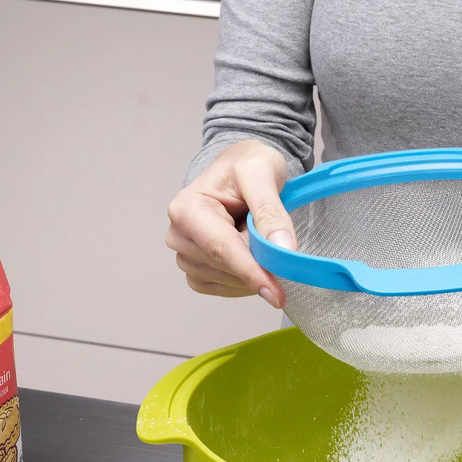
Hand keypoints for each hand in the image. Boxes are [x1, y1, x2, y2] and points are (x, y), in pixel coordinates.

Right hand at [166, 140, 296, 307]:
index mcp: (186, 209)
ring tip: (255, 235)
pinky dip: (245, 280)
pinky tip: (252, 257)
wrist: (240, 172)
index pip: (222, 249)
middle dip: (258, 261)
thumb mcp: (262, 173)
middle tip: (272, 234)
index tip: (276, 295)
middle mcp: (179, 236)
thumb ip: (270, 211)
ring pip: (229, 282)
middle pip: (227, 267)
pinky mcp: (196, 272)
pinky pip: (226, 289)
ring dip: (253, 268)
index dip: (251, 272)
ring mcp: (185, 257)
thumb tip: (282, 249)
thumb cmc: (246, 166)